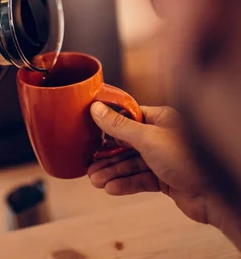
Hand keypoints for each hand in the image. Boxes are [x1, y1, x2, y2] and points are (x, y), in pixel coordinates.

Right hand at [88, 104, 229, 229]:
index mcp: (161, 119)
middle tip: (90, 164)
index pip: (129, 117)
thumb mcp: (147, 139)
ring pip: (132, 163)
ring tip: (95, 180)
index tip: (91, 129)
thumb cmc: (187, 159)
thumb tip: (96, 109)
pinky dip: (126, 183)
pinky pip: (140, 178)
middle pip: (127, 144)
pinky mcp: (165, 178)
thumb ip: (119, 126)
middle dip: (108, 156)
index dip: (110, 124)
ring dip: (113, 172)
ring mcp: (164, 158)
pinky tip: (112, 188)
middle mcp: (162, 136)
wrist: (214, 195)